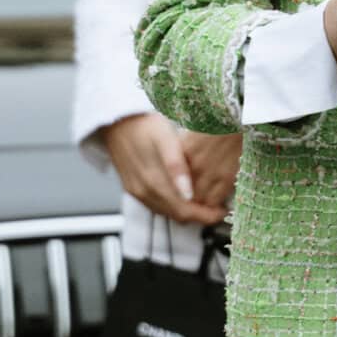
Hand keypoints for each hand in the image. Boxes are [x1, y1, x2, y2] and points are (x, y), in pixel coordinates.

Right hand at [101, 112, 233, 225]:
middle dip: (199, 215)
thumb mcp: (166, 140)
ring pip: (166, 212)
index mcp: (154, 183)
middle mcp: (144, 192)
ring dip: (185, 211)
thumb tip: (188, 193)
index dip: (206, 216)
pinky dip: (172, 205)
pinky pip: (155, 205)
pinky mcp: (132, 189)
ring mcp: (137, 192)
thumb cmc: (143, 126)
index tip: (221, 211)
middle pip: (177, 215)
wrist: (116, 120)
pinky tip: (181, 195)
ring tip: (203, 201)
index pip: (185, 212)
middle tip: (216, 207)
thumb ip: (177, 168)